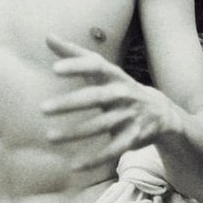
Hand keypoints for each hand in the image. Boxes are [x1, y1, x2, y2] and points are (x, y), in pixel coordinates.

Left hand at [41, 34, 179, 169]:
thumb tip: (47, 36)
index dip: (76, 67)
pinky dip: (94, 159)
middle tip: (42, 109)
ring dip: (75, 133)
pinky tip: (74, 166)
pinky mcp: (132, 137)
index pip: (95, 67)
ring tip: (49, 137)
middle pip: (95, 98)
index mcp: (113, 75)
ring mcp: (129, 116)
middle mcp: (122, 94)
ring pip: (100, 126)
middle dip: (69, 103)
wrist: (160, 110)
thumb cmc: (118, 85)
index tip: (55, 69)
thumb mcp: (101, 68)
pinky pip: (112, 150)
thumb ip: (74, 53)